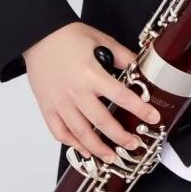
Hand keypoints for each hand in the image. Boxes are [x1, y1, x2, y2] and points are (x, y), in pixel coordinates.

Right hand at [23, 21, 160, 162]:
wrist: (38, 35)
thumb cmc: (67, 36)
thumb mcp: (101, 40)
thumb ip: (122, 56)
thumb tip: (140, 66)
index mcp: (91, 74)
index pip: (121, 96)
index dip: (139, 109)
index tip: (153, 118)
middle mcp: (75, 92)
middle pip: (101, 122)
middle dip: (120, 137)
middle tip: (133, 145)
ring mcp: (59, 102)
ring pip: (80, 133)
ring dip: (97, 148)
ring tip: (111, 157)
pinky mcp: (47, 107)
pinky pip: (59, 132)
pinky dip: (72, 144)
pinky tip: (84, 149)